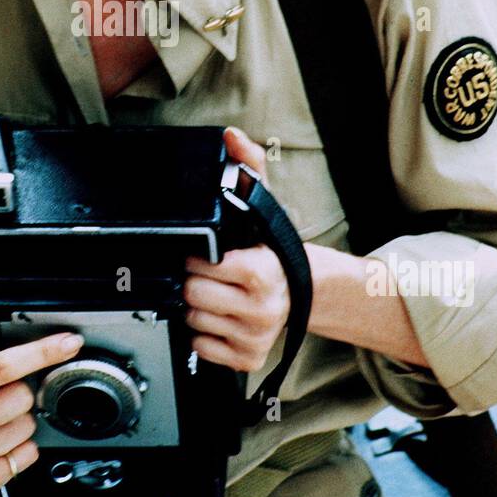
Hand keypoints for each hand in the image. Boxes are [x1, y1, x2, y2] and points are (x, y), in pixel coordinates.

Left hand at [182, 125, 290, 372]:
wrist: (303, 291)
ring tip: (215, 292)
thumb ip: (249, 167)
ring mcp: (254, 336)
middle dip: (194, 279)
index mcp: (262, 272)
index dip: (198, 255)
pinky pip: (202, 347)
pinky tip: (219, 315)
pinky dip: (203, 332)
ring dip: (197, 305)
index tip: (205, 250)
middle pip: (193, 294)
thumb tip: (232, 137)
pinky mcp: (248, 358)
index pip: (206, 266)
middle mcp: (260, 309)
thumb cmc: (274, 250)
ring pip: (194, 320)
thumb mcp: (264, 206)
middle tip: (207, 271)